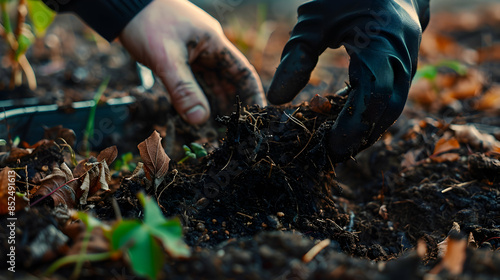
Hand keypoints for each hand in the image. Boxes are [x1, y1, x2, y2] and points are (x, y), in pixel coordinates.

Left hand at [119, 0, 265, 124]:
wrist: (122, 5)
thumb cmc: (147, 22)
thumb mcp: (167, 59)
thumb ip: (184, 90)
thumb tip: (200, 120)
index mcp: (214, 44)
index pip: (243, 73)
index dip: (253, 95)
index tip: (257, 116)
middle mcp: (208, 49)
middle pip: (229, 81)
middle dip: (233, 105)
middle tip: (235, 130)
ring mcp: (194, 53)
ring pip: (211, 83)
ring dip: (214, 103)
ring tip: (219, 127)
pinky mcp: (180, 58)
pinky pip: (194, 81)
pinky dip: (197, 97)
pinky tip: (197, 112)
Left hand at [267, 0, 429, 161]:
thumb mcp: (313, 21)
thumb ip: (297, 57)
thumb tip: (276, 99)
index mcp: (385, 40)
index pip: (376, 94)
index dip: (355, 125)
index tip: (332, 147)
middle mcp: (403, 54)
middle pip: (389, 107)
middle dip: (363, 134)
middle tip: (335, 155)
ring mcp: (407, 60)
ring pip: (391, 105)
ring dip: (366, 127)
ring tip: (338, 145)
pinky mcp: (400, 64)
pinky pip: (388, 95)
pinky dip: (368, 112)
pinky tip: (346, 123)